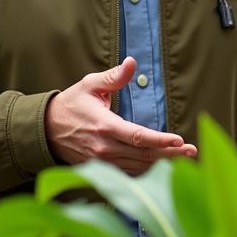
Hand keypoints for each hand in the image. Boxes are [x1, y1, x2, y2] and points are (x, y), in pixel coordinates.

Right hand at [45, 57, 196, 172]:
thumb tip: (132, 62)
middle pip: (143, 154)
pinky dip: (146, 172)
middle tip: (192, 151)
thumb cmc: (70, 104)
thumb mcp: (90, 85)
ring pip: (138, 166)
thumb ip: (113, 77)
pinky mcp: (100, 168)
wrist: (44, 130)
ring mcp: (102, 161)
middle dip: (170, 153)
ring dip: (162, 164)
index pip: (138, 136)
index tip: (180, 140)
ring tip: (184, 159)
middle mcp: (104, 147)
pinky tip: (162, 168)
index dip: (161, 140)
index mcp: (104, 125)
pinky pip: (128, 173)